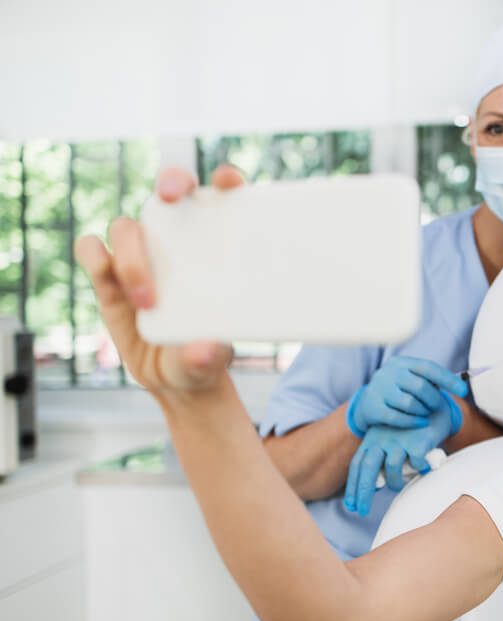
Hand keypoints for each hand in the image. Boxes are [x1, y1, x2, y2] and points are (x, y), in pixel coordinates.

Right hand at [75, 166, 243, 397]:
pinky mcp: (109, 275)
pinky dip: (95, 256)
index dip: (226, 180)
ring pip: (127, 227)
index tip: (229, 182)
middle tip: (170, 196)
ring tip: (148, 302)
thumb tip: (207, 350)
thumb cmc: (207, 354)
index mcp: (218, 247)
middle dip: (171, 181)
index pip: (225, 200)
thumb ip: (210, 356)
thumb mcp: (214, 360)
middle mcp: (179, 241)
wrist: (178, 376)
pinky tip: (107, 275)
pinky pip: (92, 250)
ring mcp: (142, 255)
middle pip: (172, 190)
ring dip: (132, 255)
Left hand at [344, 392, 461, 515]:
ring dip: (396, 482)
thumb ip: (382, 458)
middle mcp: (382, 437)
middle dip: (363, 494)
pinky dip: (420, 469)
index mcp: (372, 438)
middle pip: (368, 470)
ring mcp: (399, 438)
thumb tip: (374, 487)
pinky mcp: (417, 440)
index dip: (353, 486)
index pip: (357, 465)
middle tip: (361, 512)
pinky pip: (416, 465)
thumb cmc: (412, 428)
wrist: (435, 404)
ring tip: (401, 483)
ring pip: (392, 470)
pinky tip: (424, 468)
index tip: (351, 505)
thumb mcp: (392, 439)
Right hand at [346, 356, 467, 434]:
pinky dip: (413, 422)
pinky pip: (398, 417)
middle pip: (420, 387)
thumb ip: (431, 380)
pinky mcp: (373, 407)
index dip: (448, 379)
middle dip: (434, 400)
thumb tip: (462, 385)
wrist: (367, 403)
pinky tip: (421, 423)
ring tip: (426, 414)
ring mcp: (379, 389)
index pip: (428, 368)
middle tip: (437, 407)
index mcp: (401, 362)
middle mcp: (388, 372)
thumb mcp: (411, 380)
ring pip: (410, 403)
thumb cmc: (398, 391)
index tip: (464, 391)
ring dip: (423, 411)